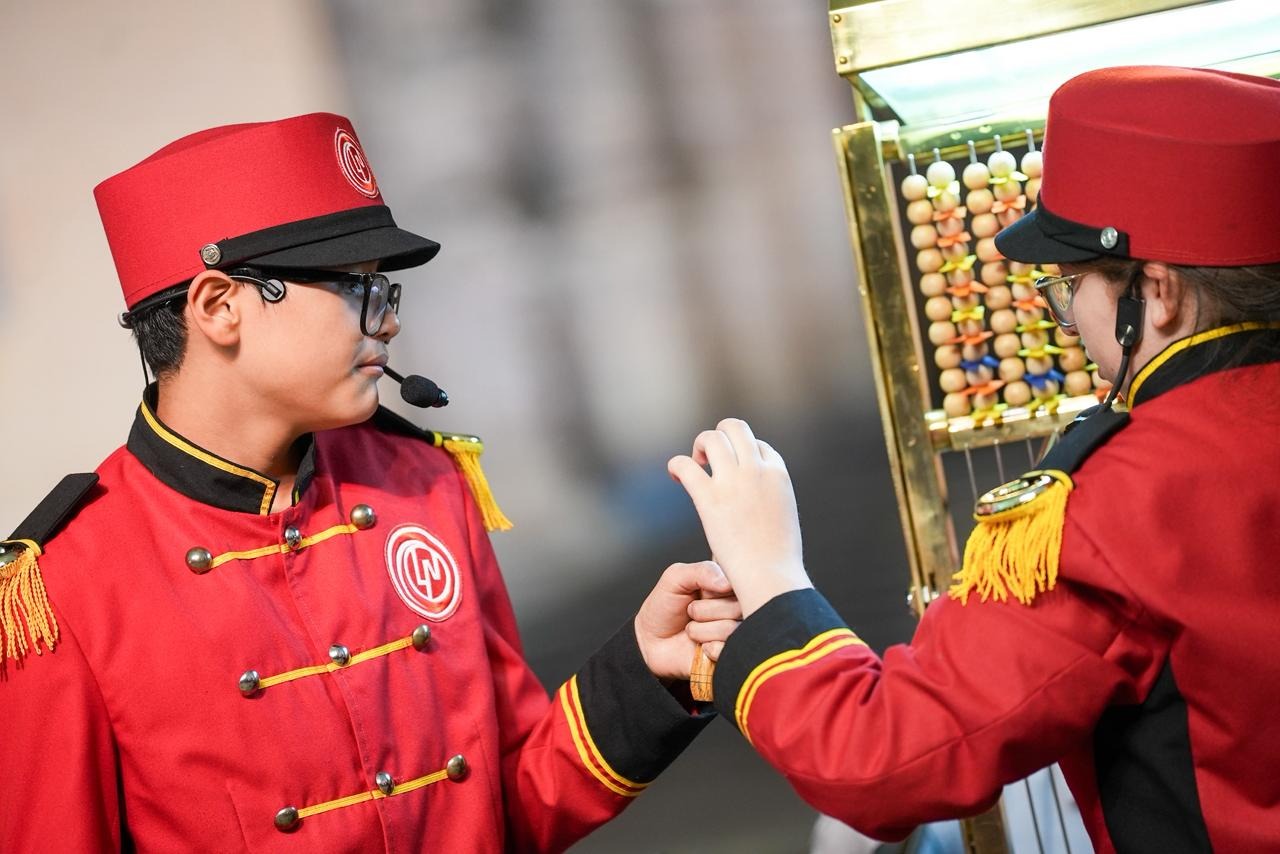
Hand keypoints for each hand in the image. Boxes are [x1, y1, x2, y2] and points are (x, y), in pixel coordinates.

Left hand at [635, 561, 741, 680]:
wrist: (650, 641)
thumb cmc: (664, 607)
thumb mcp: (675, 578)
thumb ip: (702, 571)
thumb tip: (727, 582)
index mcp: (728, 585)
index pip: (741, 582)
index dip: (718, 588)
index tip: (702, 591)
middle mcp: (737, 609)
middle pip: (737, 607)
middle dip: (704, 610)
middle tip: (690, 611)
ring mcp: (736, 633)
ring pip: (731, 629)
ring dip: (702, 630)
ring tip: (691, 630)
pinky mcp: (730, 655)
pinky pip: (729, 650)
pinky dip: (709, 648)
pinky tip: (701, 647)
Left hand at [667, 418, 811, 617]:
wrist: (771, 578)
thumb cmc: (778, 560)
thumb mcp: (784, 519)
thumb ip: (771, 501)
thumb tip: (758, 502)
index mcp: (778, 475)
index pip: (758, 445)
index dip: (742, 455)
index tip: (733, 472)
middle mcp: (756, 470)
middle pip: (734, 428)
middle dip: (719, 437)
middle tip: (709, 461)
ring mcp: (733, 482)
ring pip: (710, 438)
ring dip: (699, 447)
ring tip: (696, 467)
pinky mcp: (709, 498)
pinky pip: (685, 466)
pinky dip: (676, 465)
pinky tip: (674, 477)